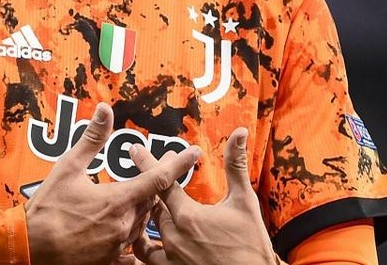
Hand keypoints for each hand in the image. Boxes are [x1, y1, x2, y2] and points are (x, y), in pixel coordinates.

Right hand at [25, 102, 199, 264]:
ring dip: (142, 210)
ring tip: (134, 198)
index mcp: (118, 200)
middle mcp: (124, 225)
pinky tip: (126, 231)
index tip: (195, 153)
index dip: (180, 163)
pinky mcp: (110, 261)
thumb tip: (104, 110)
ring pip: (142, 224)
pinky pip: (131, 251)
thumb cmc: (46, 209)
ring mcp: (118, 246)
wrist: (28, 248)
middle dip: (156, 185)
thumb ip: (91, 139)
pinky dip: (131, 238)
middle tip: (156, 170)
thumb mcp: (67, 167)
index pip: (160, 179)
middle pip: (153, 201)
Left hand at [130, 128, 276, 264]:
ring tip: (146, 208)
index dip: (148, 164)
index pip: (160, 182)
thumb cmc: (251, 243)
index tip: (135, 149)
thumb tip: (239, 132)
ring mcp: (170, 257)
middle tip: (157, 178)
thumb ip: (236, 164)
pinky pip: (147, 258)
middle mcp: (173, 236)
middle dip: (154, 189)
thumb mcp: (244, 201)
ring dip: (147, 218)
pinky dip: (144, 246)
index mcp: (188, 215)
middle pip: (153, 205)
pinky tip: (145, 239)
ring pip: (147, 231)